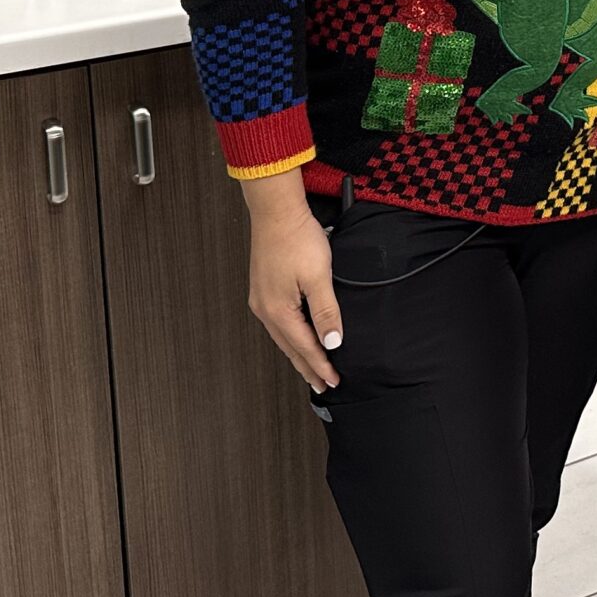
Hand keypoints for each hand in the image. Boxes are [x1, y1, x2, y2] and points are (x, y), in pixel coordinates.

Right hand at [242, 169, 342, 389]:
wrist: (276, 211)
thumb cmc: (297, 239)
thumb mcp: (319, 276)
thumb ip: (326, 312)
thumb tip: (332, 343)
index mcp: (278, 311)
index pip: (305, 348)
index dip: (321, 366)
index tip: (334, 382)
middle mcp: (265, 309)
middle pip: (290, 348)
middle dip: (308, 367)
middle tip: (323, 385)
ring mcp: (261, 299)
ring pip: (283, 337)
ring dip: (299, 353)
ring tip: (313, 368)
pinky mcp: (264, 289)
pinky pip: (279, 323)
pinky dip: (291, 337)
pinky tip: (298, 337)